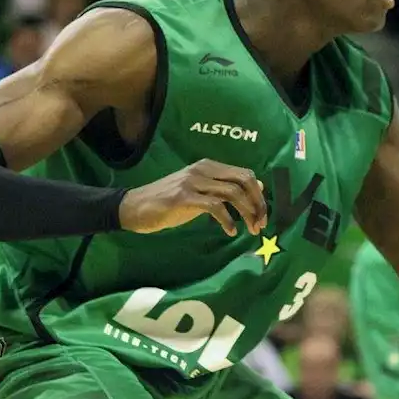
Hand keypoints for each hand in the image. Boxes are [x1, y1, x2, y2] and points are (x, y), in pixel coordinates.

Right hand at [119, 159, 267, 235]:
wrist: (135, 207)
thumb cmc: (168, 202)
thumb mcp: (200, 192)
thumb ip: (224, 188)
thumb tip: (258, 186)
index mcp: (209, 166)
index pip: (245, 174)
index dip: (259, 195)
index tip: (263, 215)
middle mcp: (203, 169)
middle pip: (243, 181)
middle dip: (258, 203)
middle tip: (261, 224)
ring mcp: (193, 182)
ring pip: (232, 193)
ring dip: (247, 213)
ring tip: (250, 230)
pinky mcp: (183, 197)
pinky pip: (215, 206)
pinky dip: (227, 220)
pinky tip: (230, 232)